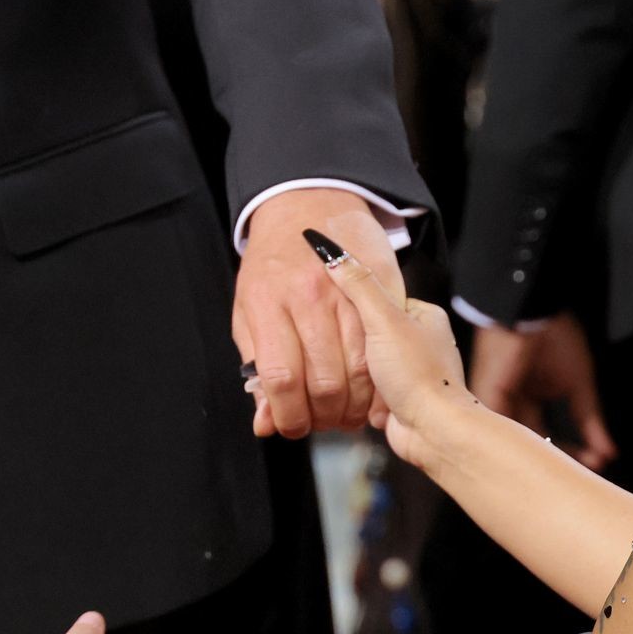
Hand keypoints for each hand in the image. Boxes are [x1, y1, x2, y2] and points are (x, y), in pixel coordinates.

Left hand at [235, 189, 402, 437]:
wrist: (308, 206)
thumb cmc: (273, 266)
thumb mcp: (249, 313)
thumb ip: (256, 371)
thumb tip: (266, 422)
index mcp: (268, 304)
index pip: (281, 378)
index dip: (288, 416)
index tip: (290, 427)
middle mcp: (308, 298)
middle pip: (325, 382)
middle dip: (324, 417)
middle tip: (321, 422)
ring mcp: (347, 295)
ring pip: (359, 372)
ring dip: (353, 406)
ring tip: (344, 412)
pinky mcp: (378, 290)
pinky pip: (383, 351)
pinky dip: (376, 384)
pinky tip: (365, 392)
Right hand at [310, 231, 469, 472]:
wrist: (435, 432)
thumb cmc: (419, 375)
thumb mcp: (386, 321)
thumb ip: (359, 287)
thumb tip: (332, 252)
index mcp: (419, 315)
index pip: (370, 299)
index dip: (342, 306)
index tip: (316, 310)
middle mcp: (414, 342)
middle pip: (358, 335)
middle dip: (338, 348)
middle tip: (319, 350)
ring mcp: (402, 372)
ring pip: (355, 367)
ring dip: (341, 377)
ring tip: (330, 381)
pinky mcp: (389, 400)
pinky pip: (356, 395)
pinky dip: (346, 400)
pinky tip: (335, 402)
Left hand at [471, 315, 617, 471]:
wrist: (531, 307)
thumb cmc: (554, 336)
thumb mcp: (579, 383)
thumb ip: (589, 420)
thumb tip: (609, 451)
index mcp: (526, 401)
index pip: (545, 438)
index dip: (570, 453)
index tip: (595, 464)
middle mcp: (508, 405)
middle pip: (528, 444)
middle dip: (555, 460)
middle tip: (580, 472)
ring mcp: (494, 402)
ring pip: (512, 441)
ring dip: (539, 456)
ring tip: (564, 469)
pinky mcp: (487, 396)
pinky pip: (497, 429)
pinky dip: (519, 445)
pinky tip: (541, 459)